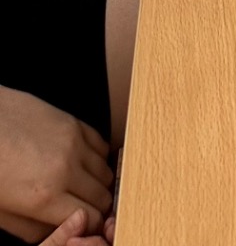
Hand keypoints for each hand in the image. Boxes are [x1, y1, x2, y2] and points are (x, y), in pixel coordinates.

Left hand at [0, 85, 111, 240]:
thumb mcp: (3, 214)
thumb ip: (32, 230)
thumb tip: (57, 232)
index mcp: (44, 198)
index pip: (91, 219)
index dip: (91, 225)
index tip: (86, 225)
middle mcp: (65, 169)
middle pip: (102, 196)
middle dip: (96, 207)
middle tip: (85, 208)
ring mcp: (73, 143)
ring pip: (106, 171)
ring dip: (98, 182)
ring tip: (82, 186)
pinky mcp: (74, 123)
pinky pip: (102, 145)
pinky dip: (97, 158)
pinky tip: (82, 163)